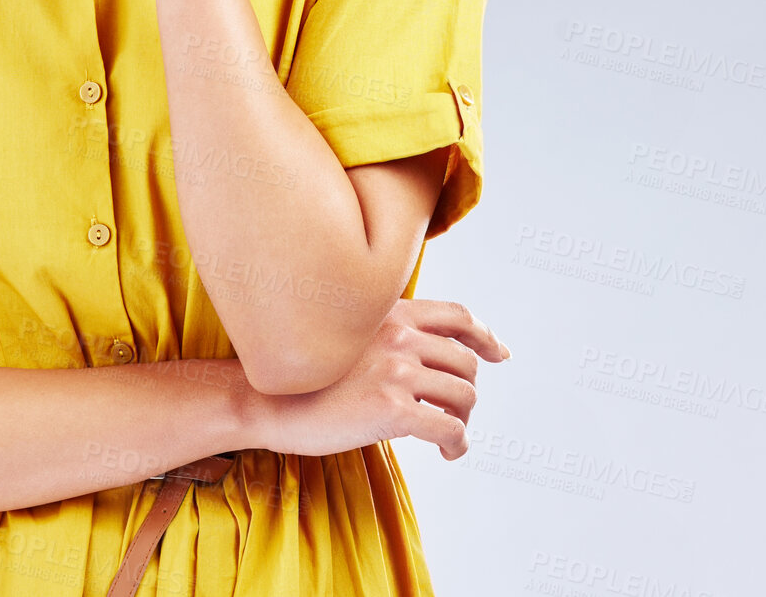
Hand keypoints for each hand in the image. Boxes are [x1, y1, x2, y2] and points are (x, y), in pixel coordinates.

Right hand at [241, 298, 510, 461]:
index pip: (457, 315)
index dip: (484, 335)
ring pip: (465, 395)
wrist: (265, 398)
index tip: (500, 353)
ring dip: (464, 418)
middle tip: (453, 412)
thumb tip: (422, 358)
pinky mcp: (393, 409)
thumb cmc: (304, 374)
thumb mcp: (347, 335)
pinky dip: (458, 444)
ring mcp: (396, 370)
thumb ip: (385, 335)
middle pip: (466, 361)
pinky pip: (451, 429)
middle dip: (467, 390)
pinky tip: (446, 454)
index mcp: (389, 312)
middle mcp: (398, 335)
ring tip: (448, 435)